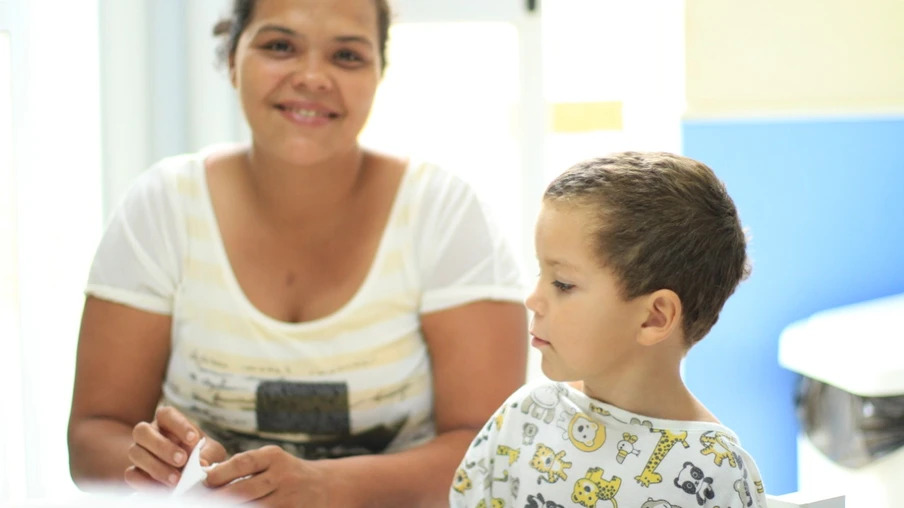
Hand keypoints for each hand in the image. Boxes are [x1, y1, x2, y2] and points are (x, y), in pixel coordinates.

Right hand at [124, 406, 226, 490]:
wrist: (193, 474)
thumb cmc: (203, 455)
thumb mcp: (211, 452)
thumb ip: (208, 454)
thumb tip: (201, 464)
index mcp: (168, 421)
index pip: (166, 414)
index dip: (178, 425)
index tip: (194, 439)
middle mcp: (150, 433)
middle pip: (142, 431)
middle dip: (162, 446)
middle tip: (182, 460)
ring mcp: (139, 452)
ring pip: (135, 452)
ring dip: (155, 466)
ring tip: (176, 479)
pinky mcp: (135, 472)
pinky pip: (131, 475)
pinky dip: (145, 482)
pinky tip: (162, 488)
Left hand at [204, 445, 344, 506]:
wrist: (325, 486)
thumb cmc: (287, 472)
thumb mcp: (272, 461)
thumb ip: (245, 467)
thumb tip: (209, 477)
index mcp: (274, 456)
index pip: (243, 462)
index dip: (221, 473)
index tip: (205, 481)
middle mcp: (282, 475)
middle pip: (243, 491)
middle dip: (218, 499)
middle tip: (199, 502)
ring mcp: (288, 498)